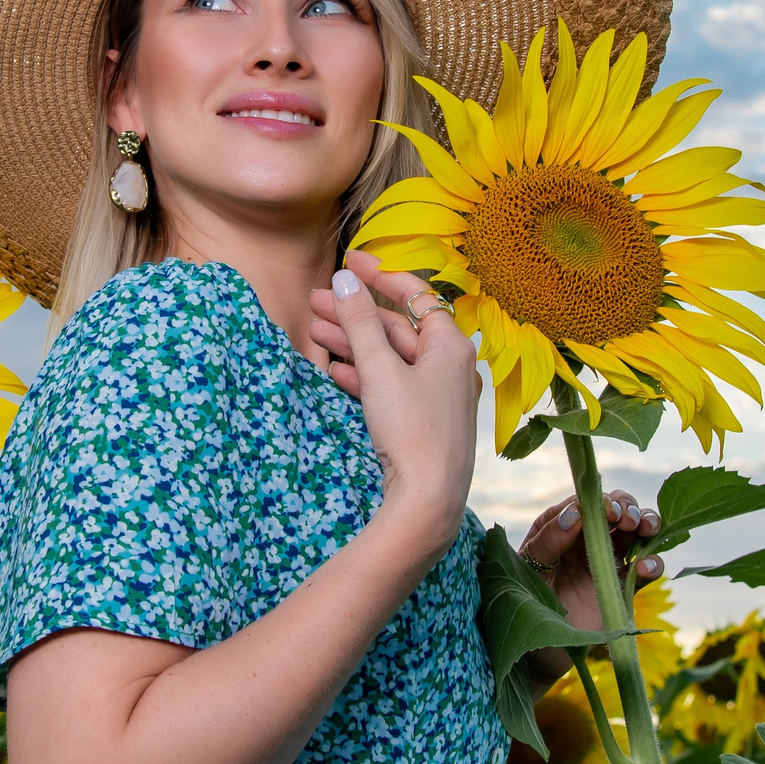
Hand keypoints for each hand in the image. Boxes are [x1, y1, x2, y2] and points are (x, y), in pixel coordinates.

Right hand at [308, 250, 476, 562]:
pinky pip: (391, 386)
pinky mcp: (423, 421)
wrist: (427, 501)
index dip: (380, 274)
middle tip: (316, 300)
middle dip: (356, 313)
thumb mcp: (380, 370)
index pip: (415, 294)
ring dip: (353, 343)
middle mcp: (449, 365)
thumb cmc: (411, 430)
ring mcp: (437, 395)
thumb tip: (345, 278)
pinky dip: (363, 374)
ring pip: (391, 357)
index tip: (348, 262)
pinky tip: (333, 370)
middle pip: (398, 327)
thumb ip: (360, 322)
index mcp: (450, 344)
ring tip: (314, 331)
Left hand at [517, 490, 662, 684]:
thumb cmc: (524, 600)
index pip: (587, 503)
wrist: (536, 647)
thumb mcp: (529, 567)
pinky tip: (646, 567)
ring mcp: (609, 562)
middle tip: (627, 519)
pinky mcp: (623, 588)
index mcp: (563, 526)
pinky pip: (646, 571)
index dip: (601, 501)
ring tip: (645, 529)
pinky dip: (654, 564)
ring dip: (648, 523)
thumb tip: (575, 513)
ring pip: (638, 533)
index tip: (607, 511)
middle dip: (628, 508)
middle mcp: (589, 539)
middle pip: (618, 510)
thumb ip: (549, 540)